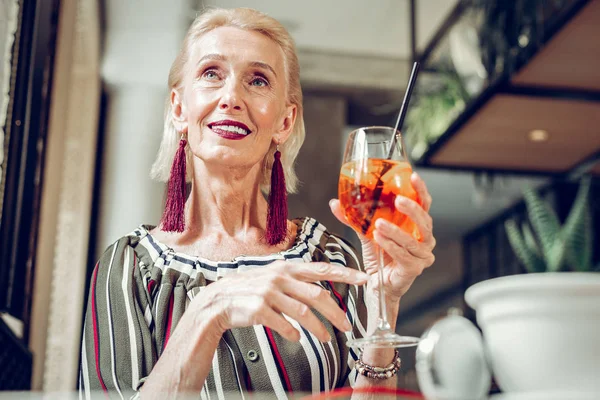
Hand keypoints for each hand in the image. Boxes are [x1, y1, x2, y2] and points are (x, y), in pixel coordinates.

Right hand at [197, 260, 368, 341]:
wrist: (218, 301)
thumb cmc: (250, 289)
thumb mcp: (274, 278)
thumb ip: (296, 282)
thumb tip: (321, 292)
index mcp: (287, 268)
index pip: (322, 269)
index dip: (345, 273)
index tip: (364, 279)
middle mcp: (280, 278)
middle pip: (317, 295)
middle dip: (336, 312)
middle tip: (347, 326)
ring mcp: (269, 293)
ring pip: (303, 312)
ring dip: (318, 328)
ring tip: (326, 338)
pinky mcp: (259, 309)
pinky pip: (284, 324)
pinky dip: (293, 333)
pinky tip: (297, 338)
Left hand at [330, 172, 435, 300]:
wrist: (377, 284)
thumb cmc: (378, 256)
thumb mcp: (366, 232)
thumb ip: (354, 218)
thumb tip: (335, 203)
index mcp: (417, 226)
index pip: (424, 204)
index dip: (420, 190)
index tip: (413, 176)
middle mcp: (425, 240)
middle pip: (425, 221)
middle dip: (412, 210)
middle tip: (398, 200)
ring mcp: (422, 256)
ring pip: (413, 240)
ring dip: (395, 231)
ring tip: (379, 224)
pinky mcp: (414, 269)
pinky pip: (404, 256)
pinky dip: (391, 246)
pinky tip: (379, 239)